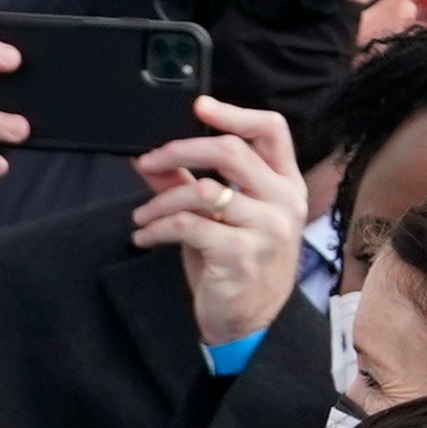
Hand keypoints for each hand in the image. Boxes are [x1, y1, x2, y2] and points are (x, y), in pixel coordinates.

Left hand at [130, 96, 311, 349]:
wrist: (248, 321)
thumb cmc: (234, 264)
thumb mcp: (215, 218)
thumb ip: (187, 185)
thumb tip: (150, 159)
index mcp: (284, 184)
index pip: (271, 131)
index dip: (234, 113)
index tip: (200, 106)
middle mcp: (283, 202)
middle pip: (231, 151)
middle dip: (181, 150)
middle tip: (149, 161)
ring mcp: (267, 229)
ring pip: (203, 190)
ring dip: (161, 201)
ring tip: (141, 216)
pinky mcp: (242, 255)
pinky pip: (189, 226)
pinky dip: (158, 228)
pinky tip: (145, 237)